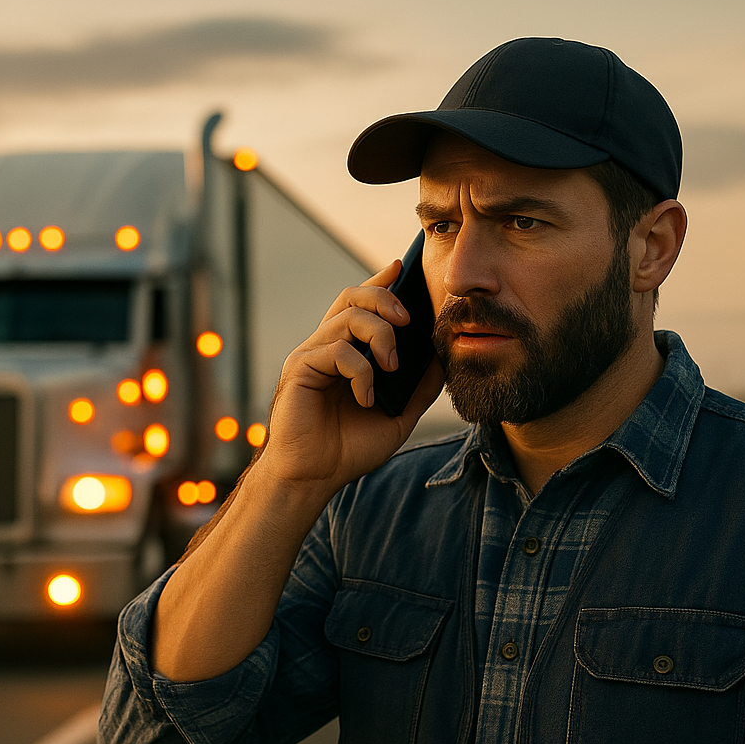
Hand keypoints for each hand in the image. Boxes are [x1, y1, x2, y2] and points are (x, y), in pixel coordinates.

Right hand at [252, 260, 444, 497]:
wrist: (315, 477)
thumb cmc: (348, 448)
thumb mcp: (397, 416)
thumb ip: (418, 387)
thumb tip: (444, 359)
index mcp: (345, 352)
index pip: (360, 304)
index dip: (379, 282)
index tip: (402, 266)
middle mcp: (326, 346)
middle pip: (351, 297)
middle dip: (384, 298)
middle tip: (407, 319)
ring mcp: (311, 355)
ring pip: (347, 318)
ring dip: (379, 336)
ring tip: (392, 367)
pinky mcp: (300, 369)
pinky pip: (337, 350)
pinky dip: (361, 371)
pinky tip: (366, 398)